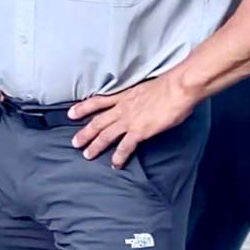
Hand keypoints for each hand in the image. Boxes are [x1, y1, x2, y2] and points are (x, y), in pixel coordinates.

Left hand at [68, 72, 197, 166]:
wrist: (178, 87)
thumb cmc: (169, 84)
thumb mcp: (147, 87)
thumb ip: (140, 96)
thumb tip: (144, 101)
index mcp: (125, 95)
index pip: (99, 101)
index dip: (83, 107)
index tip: (71, 113)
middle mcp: (123, 107)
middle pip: (98, 121)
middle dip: (85, 132)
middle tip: (74, 142)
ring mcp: (130, 120)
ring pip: (106, 134)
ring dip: (96, 145)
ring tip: (87, 155)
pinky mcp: (139, 131)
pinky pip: (125, 146)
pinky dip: (119, 156)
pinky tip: (115, 165)